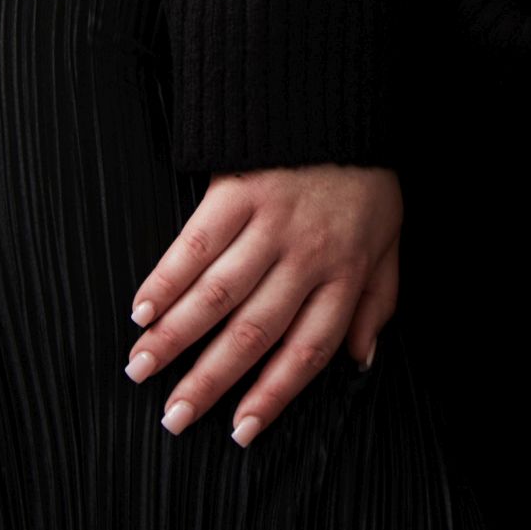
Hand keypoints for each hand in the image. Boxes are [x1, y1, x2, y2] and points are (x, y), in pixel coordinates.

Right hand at [123, 161, 402, 446]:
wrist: (340, 96)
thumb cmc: (364, 174)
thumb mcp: (390, 236)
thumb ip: (378, 298)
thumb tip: (361, 360)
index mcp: (345, 271)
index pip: (307, 350)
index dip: (272, 395)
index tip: (239, 433)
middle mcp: (306, 254)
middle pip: (254, 332)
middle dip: (209, 381)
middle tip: (174, 418)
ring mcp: (270, 221)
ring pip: (218, 295)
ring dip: (175, 338)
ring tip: (140, 370)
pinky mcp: (238, 187)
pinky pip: (195, 243)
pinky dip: (166, 280)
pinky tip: (142, 309)